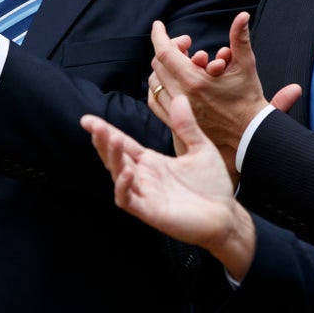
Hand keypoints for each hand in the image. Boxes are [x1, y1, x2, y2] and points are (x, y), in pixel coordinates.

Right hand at [82, 94, 256, 278]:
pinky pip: (128, 199)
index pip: (123, 144)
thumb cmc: (212, 185)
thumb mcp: (200, 148)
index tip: (87, 119)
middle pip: (115, 157)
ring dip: (112, 158)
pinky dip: (123, 187)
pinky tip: (126, 172)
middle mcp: (144, 177)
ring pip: (118, 175)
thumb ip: (187, 125)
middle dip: (103, 141)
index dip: (105, 131)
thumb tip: (179, 97)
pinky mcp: (149, 211)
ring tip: (113, 139)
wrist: (226, 215)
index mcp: (151, 162)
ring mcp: (145, 194)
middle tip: (94, 126)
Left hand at [147, 13, 296, 177]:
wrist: (249, 135)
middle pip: (158, 64)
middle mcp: (180, 95)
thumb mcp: (246, 66)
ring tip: (181, 61)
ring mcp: (177, 110)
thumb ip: (240, 39)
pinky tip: (169, 81)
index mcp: (193, 80)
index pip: (164, 52)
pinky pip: (155, 101)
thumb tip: (243, 16)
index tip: (158, 25)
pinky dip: (158, 87)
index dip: (159, 35)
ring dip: (163, 68)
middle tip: (186, 45)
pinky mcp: (176, 122)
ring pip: (154, 82)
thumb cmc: (249, 101)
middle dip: (169, 49)